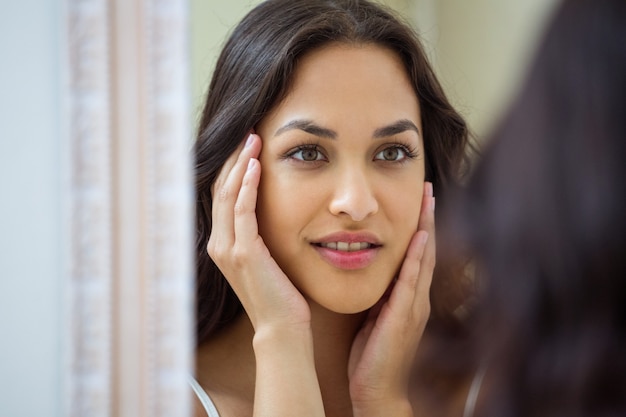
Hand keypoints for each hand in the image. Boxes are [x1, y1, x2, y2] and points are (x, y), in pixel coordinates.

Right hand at [209, 133, 324, 416]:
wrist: (282, 327)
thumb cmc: (279, 293)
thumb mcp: (266, 257)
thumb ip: (259, 233)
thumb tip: (267, 208)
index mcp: (222, 244)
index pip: (222, 195)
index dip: (231, 168)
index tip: (246, 144)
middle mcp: (218, 244)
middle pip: (219, 189)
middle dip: (233, 158)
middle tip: (248, 132)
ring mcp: (227, 249)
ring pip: (227, 195)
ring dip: (239, 164)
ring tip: (252, 140)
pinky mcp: (244, 253)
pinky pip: (242, 211)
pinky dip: (246, 186)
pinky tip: (255, 166)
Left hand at [348, 182, 435, 416]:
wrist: (377, 390)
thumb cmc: (373, 354)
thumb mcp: (375, 316)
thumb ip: (379, 294)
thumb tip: (368, 269)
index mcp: (408, 297)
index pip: (416, 254)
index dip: (420, 225)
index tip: (419, 199)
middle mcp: (416, 298)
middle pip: (426, 250)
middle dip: (428, 218)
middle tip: (427, 188)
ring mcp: (414, 307)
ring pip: (423, 259)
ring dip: (426, 229)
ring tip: (427, 201)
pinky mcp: (403, 317)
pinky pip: (411, 282)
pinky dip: (416, 259)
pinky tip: (419, 239)